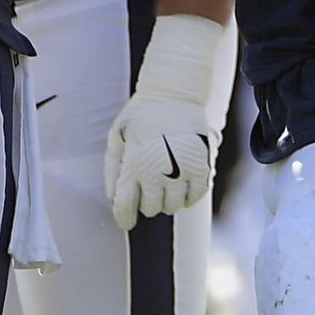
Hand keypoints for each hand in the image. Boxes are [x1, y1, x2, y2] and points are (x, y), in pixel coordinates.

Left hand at [106, 14, 227, 229]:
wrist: (174, 93)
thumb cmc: (142, 115)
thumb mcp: (116, 137)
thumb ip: (113, 169)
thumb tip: (113, 198)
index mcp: (133, 165)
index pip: (125, 207)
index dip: (124, 218)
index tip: (126, 221)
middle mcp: (157, 172)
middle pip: (150, 209)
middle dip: (145, 202)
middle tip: (148, 186)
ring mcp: (181, 172)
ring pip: (173, 207)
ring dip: (166, 200)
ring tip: (165, 183)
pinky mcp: (201, 168)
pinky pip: (195, 197)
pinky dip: (187, 197)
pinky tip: (181, 185)